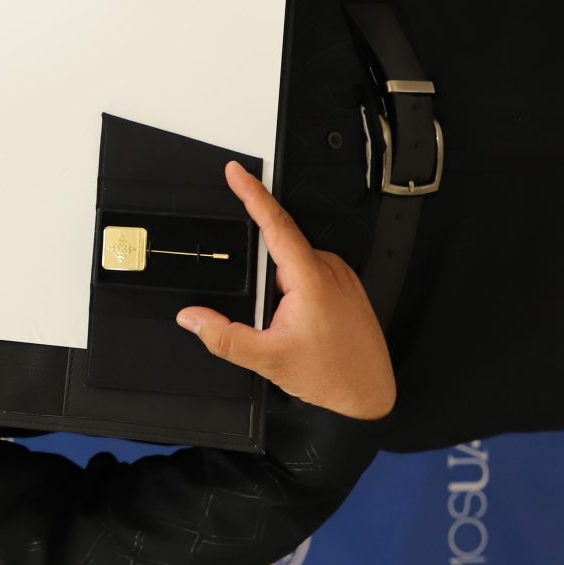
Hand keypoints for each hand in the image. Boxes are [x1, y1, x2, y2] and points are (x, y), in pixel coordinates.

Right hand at [176, 160, 394, 420]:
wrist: (371, 392)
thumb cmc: (332, 375)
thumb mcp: (268, 359)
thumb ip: (223, 337)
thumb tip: (192, 318)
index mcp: (310, 277)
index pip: (275, 223)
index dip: (252, 192)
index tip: (236, 171)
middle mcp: (329, 268)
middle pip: (279, 250)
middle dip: (263, 281)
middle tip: (269, 318)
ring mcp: (340, 275)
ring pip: (293, 266)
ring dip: (279, 290)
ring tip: (291, 332)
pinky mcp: (346, 285)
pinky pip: (309, 274)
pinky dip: (294, 292)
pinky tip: (302, 326)